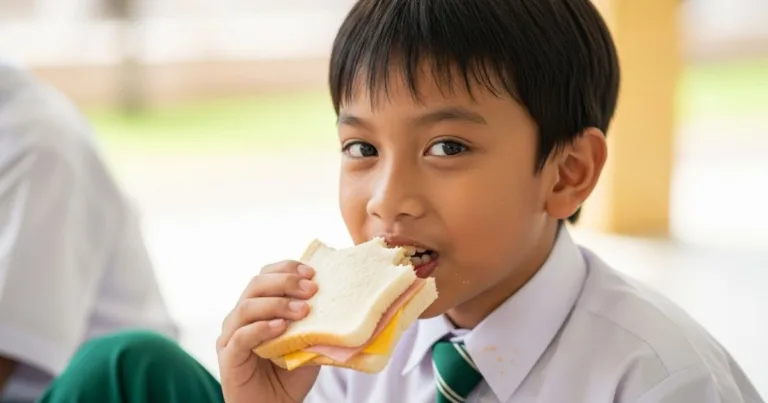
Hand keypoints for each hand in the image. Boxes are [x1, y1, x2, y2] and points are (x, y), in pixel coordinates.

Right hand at [217, 261, 319, 402]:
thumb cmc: (290, 376)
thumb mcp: (307, 343)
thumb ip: (314, 323)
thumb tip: (337, 302)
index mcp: (258, 308)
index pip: (266, 275)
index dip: (286, 268)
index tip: (311, 272)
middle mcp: (241, 317)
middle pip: (256, 285)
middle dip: (285, 282)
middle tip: (311, 290)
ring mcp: (231, 336)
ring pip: (246, 307)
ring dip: (277, 304)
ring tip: (302, 310)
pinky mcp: (228, 357)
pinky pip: (240, 337)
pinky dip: (261, 328)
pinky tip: (281, 328)